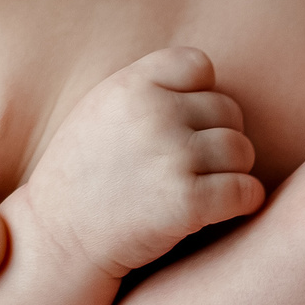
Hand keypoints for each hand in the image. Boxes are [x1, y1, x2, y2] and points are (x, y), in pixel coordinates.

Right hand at [17, 47, 264, 275]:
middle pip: (228, 109)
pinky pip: (246, 191)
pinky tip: (227, 208)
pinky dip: (245, 200)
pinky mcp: (188, 202)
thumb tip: (208, 79)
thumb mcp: (99, 110)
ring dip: (234, 170)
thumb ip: (146, 88)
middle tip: (197, 165)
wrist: (57, 240)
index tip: (186, 122)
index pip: (199, 64)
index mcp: (130, 85)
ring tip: (208, 186)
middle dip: (219, 136)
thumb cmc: (82, 176)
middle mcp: (153, 114)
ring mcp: (172, 157)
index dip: (201, 92)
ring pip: (242, 150)